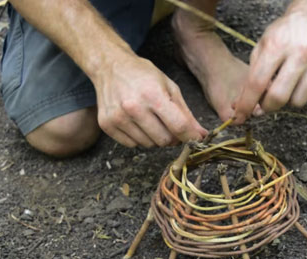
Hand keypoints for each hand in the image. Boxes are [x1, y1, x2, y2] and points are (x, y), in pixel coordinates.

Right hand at [92, 53, 207, 147]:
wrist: (110, 66)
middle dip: (171, 137)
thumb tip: (200, 135)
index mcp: (153, 95)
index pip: (178, 126)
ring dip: (154, 137)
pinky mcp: (106, 125)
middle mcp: (133, 107)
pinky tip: (135, 122)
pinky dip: (138, 137)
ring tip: (149, 119)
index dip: (190, 136)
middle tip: (168, 125)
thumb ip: (186, 113)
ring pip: (148, 145)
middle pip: (164, 140)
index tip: (195, 139)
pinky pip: (132, 145)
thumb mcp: (169, 87)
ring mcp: (118, 117)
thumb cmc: (143, 75)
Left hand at [233, 6, 306, 122]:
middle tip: (265, 103)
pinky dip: (304, 94)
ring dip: (288, 100)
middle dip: (268, 107)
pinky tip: (301, 81)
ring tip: (286, 86)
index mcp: (277, 45)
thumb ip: (254, 74)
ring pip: (298, 101)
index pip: (257, 82)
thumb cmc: (284, 34)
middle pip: (279, 97)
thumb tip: (249, 104)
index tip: (241, 115)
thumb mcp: (262, 45)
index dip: (247, 103)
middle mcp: (300, 53)